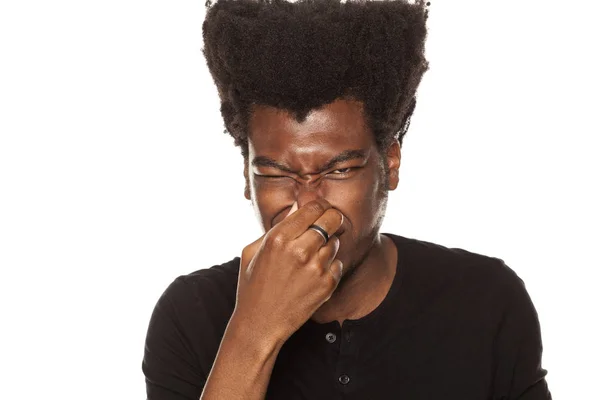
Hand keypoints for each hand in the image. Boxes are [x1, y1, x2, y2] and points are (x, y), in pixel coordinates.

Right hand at [232, 198, 344, 343]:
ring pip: (335, 242)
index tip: (320, 210)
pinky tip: (313, 275)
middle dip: (331, 219)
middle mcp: (299, 250)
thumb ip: (276, 226)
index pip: (313, 207)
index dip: (319, 206)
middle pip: (332, 219)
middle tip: (328, 224)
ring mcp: (316, 268)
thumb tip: (298, 206)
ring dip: (328, 245)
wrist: (260, 324)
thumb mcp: (253, 251)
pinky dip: (330, 266)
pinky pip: (338, 263)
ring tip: (311, 257)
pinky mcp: (327, 285)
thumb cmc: (253, 286)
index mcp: (278, 238)